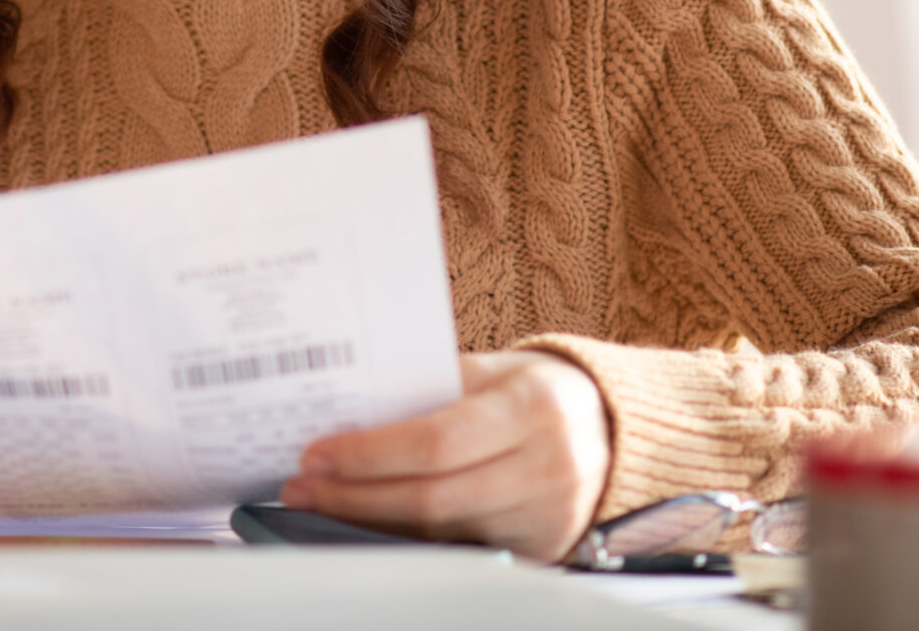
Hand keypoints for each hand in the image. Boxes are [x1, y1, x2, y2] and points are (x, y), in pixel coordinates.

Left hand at [277, 350, 611, 561]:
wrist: (615, 429)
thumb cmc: (539, 390)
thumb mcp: (495, 368)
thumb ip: (432, 384)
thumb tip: (352, 410)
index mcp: (531, 409)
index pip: (435, 441)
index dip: (369, 454)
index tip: (317, 454)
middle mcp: (546, 468)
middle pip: (432, 498)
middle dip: (355, 496)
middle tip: (303, 487)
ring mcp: (547, 517)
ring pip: (442, 532)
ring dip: (372, 522)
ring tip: (322, 503)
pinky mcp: (541, 549)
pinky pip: (461, 549)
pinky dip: (410, 538)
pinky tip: (369, 524)